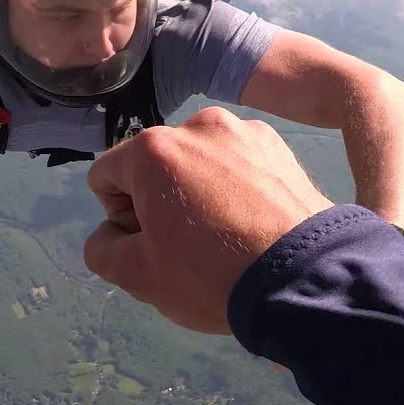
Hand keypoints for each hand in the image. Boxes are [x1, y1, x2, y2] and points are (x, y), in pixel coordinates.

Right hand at [84, 106, 333, 333]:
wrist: (302, 278)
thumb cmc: (211, 276)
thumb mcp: (136, 276)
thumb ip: (102, 249)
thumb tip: (110, 233)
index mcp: (152, 151)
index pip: (105, 177)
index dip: (118, 218)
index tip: (151, 244)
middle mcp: (195, 126)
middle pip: (154, 166)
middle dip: (160, 202)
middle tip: (188, 246)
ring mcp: (241, 131)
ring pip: (197, 163)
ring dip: (198, 193)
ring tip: (226, 235)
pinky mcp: (277, 146)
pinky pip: (237, 163)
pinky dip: (235, 187)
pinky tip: (252, 222)